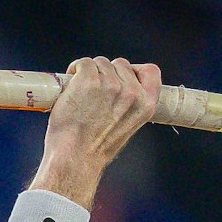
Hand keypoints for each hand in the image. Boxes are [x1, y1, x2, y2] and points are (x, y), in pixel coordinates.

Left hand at [33, 57, 162, 206]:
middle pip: (120, 64)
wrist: (75, 158)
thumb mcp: (127, 127)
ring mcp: (110, 84)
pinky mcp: (89, 79)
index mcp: (146, 105)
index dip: (134, 70)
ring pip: (100, 63)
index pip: (150, 71)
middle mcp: (132, 92)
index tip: (122, 76)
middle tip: (94, 93)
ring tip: (81, 94)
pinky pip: (83, 63)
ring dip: (89, 73)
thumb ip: (129, 105)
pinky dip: (75, 70)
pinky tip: (71, 85)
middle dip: (107, 73)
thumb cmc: (95, 149)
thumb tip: (120, 86)